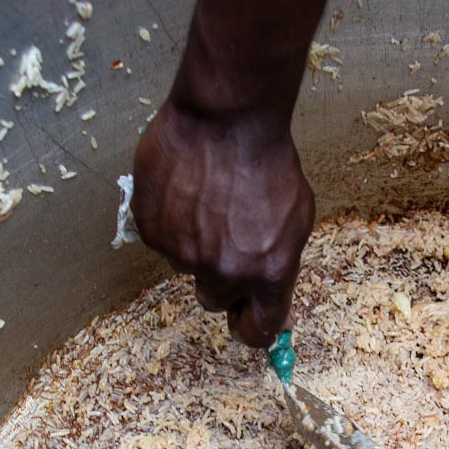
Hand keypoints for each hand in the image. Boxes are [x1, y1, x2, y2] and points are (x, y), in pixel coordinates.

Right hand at [131, 102, 314, 348]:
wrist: (228, 116)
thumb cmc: (269, 161)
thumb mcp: (297, 220)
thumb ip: (281, 267)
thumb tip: (277, 309)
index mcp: (267, 274)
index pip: (257, 332)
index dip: (250, 326)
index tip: (246, 318)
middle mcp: (224, 272)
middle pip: (215, 300)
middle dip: (221, 279)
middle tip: (225, 239)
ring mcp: (184, 254)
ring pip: (186, 266)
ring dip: (194, 243)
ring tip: (206, 200)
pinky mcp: (152, 231)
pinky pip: (161, 240)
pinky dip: (169, 220)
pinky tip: (184, 190)